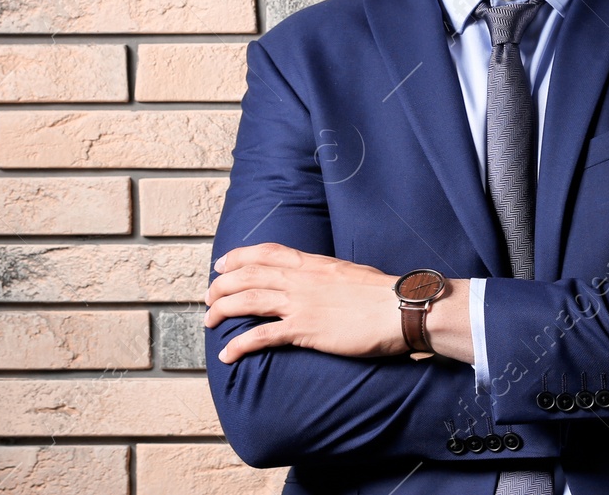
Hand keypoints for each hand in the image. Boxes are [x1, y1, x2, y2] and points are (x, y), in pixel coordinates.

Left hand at [205, 242, 407, 363]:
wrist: (399, 308)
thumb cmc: (383, 294)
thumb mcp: (350, 273)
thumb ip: (329, 275)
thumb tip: (323, 280)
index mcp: (313, 263)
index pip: (267, 252)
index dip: (239, 256)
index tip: (222, 264)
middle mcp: (301, 279)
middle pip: (249, 274)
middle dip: (222, 285)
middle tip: (209, 297)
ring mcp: (301, 303)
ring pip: (248, 300)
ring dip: (223, 310)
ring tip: (209, 321)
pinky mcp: (304, 330)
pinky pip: (262, 336)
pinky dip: (240, 345)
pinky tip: (227, 355)